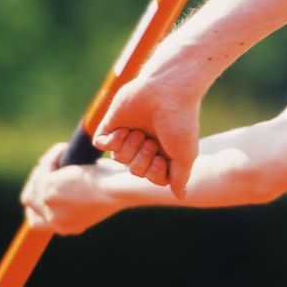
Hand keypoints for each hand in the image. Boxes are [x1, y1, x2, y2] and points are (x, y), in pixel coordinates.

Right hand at [20, 143, 128, 235]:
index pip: (37, 222)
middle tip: (51, 164)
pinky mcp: (48, 188)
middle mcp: (55, 221)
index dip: (36, 203)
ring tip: (64, 153)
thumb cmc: (115, 189)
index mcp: (66, 227)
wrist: (119, 187)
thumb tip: (63, 183)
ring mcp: (49, 206)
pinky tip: (66, 148)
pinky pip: (44, 166)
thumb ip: (73, 200)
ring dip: (47, 164)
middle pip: (29, 200)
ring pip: (35, 181)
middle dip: (37, 179)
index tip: (42, 184)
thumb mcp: (91, 199)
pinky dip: (53, 155)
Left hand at [94, 53, 208, 197]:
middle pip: (135, 170)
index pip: (152, 177)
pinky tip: (123, 129)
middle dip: (141, 158)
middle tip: (150, 141)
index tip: (162, 158)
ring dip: (129, 146)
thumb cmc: (181, 122)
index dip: (154, 172)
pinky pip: (101, 144)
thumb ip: (179, 177)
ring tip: (138, 131)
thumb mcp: (185, 155)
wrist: (166, 91)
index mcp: (164, 151)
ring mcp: (129, 133)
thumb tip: (180, 196)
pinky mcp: (113, 122)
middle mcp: (146, 143)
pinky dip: (111, 140)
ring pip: (119, 158)